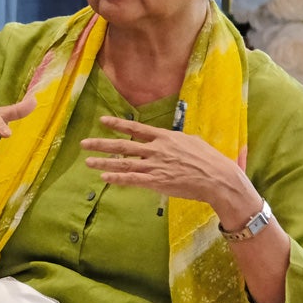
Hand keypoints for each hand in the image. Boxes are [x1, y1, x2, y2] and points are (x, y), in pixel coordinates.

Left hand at [80, 117, 256, 222]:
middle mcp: (156, 149)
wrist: (218, 178)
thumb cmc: (209, 159)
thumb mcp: (192, 142)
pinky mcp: (157, 181)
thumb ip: (176, 140)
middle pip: (124, 145)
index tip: (102, 121)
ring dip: (104, 162)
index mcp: (165, 137)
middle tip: (84, 143)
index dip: (118, 124)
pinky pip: (133, 179)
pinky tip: (104, 177)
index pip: (136, 128)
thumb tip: (169, 138)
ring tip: (88, 162)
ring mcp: (155, 166)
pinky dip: (118, 178)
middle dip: (102, 144)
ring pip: (124, 163)